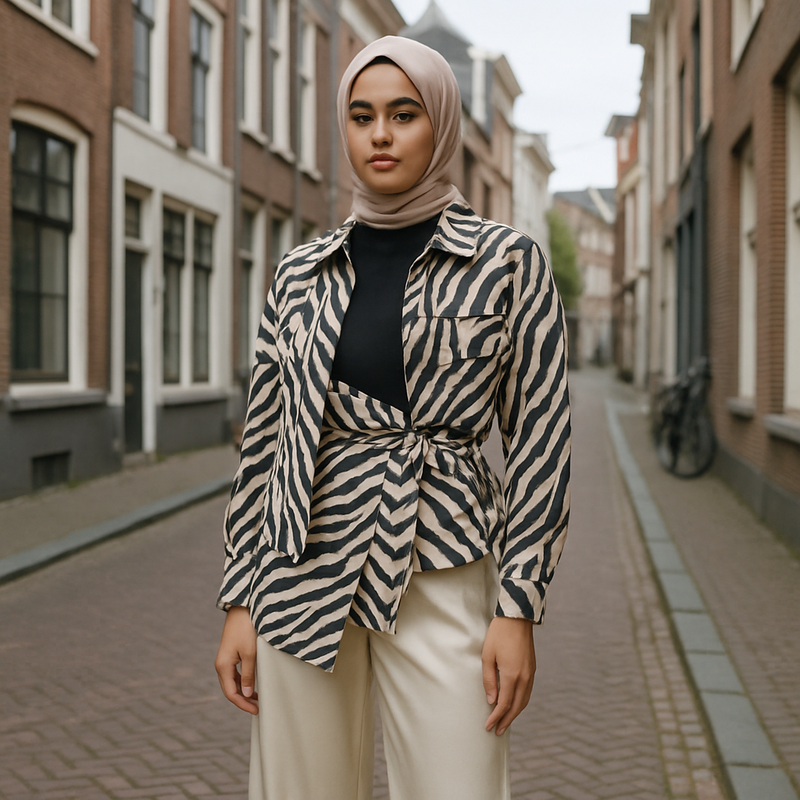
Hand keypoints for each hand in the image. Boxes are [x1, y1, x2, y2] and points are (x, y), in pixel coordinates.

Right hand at [215, 606, 258, 714]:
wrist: (242, 609)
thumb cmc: (246, 629)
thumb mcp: (250, 653)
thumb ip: (248, 675)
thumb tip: (246, 695)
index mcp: (223, 666)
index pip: (231, 693)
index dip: (243, 704)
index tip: (257, 711)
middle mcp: (221, 664)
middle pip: (230, 689)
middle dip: (243, 700)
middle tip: (258, 708)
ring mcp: (225, 659)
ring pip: (233, 682)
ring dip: (244, 691)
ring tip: (258, 698)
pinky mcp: (231, 653)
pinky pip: (235, 673)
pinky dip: (243, 681)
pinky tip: (253, 684)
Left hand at [481, 616, 535, 735]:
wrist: (517, 618)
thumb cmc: (498, 634)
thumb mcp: (487, 656)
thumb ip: (489, 680)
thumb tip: (492, 701)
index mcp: (512, 675)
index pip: (504, 704)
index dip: (496, 717)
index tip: (488, 726)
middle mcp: (524, 677)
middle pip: (516, 706)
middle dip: (507, 720)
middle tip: (497, 732)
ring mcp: (530, 673)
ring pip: (524, 700)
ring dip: (515, 713)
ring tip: (505, 722)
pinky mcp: (532, 668)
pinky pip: (528, 691)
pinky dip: (521, 702)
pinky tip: (514, 704)